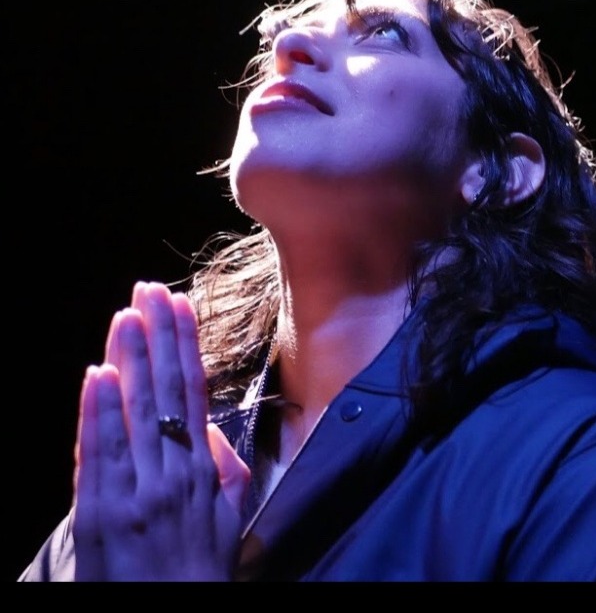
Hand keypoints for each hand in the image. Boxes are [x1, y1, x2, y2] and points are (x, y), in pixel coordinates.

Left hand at [72, 281, 250, 580]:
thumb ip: (225, 471)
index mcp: (204, 471)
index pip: (193, 392)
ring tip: (125, 315)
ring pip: (133, 411)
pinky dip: (97, 411)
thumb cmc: (199, 573)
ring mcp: (136, 491)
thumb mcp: (229, 522)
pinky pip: (99, 452)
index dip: (186, 346)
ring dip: (128, 359)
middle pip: (164, 390)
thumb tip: (209, 430)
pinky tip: (99, 375)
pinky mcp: (101, 512)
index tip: (180, 306)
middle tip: (148, 290)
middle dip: (156, 336)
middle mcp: (173, 472)